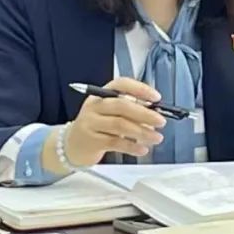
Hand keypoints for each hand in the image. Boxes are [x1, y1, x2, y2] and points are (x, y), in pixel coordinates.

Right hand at [50, 77, 166, 168]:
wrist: (71, 145)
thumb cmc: (98, 126)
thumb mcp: (111, 113)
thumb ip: (131, 110)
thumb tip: (155, 113)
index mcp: (102, 93)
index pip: (122, 84)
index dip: (140, 89)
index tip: (156, 97)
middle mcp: (95, 106)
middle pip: (122, 106)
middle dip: (145, 114)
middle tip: (161, 121)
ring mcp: (91, 123)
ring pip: (120, 125)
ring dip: (142, 132)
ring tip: (156, 138)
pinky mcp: (91, 141)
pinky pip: (115, 143)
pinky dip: (132, 147)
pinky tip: (142, 149)